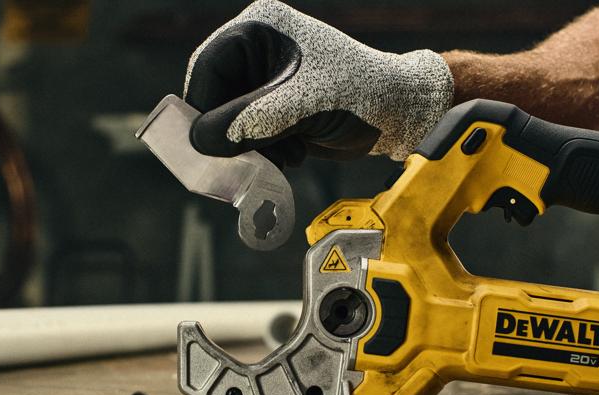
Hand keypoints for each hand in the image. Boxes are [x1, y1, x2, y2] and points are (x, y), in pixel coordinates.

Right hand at [183, 0, 452, 165]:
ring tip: (285, 156)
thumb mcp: (298, 106)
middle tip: (250, 160)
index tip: (212, 146)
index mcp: (257, 30)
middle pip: (215, 98)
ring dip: (251, 148)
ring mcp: (267, 81)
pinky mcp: (277, 108)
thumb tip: (200, 141)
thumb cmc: (357, 96)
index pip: (206, 69)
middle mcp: (257, 51)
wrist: (399, 114)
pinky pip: (250, 134)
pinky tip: (294, 154)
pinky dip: (265, 152)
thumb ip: (246, 121)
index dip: (203, 110)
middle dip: (231, 134)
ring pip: (230, 122)